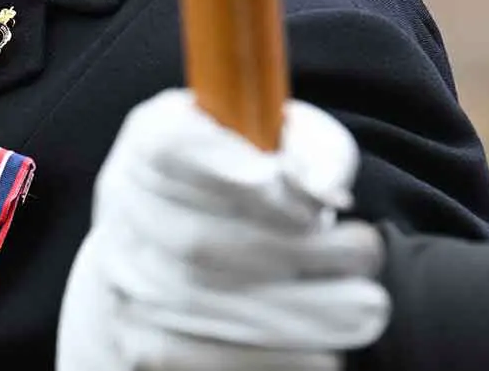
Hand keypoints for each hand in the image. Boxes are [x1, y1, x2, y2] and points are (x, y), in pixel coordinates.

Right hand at [57, 92, 388, 370]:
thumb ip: (310, 151)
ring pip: (202, 307)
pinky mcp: (140, 344)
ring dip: (298, 314)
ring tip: (365, 308)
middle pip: (198, 240)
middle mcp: (123, 209)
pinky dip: (273, 362)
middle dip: (294, 253)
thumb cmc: (251, 191)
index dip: (236, 173)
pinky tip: (325, 355)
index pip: (172, 148)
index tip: (310, 199)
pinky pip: (202, 361)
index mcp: (151, 141)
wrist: (185, 254)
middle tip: (364, 254)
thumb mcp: (282, 148)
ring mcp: (123, 280)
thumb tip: (323, 186)